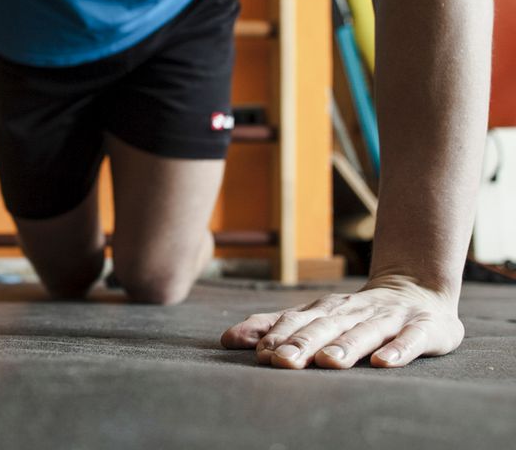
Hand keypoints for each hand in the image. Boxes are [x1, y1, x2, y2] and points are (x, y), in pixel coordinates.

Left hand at [220, 275, 463, 368]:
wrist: (419, 288)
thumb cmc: (357, 312)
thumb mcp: (316, 315)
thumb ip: (274, 326)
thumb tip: (228, 339)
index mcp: (327, 309)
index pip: (299, 321)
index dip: (280, 335)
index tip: (260, 353)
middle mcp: (354, 311)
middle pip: (327, 327)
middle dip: (304, 343)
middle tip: (283, 361)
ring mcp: (389, 318)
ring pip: (365, 333)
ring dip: (345, 347)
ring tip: (328, 362)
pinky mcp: (423, 328)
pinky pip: (411, 339)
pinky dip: (398, 350)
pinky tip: (384, 363)